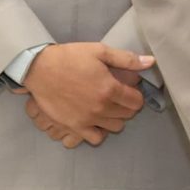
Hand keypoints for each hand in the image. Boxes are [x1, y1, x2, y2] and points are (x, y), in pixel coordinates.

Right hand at [20, 42, 152, 146]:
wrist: (39, 69)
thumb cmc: (69, 58)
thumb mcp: (99, 51)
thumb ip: (126, 59)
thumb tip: (150, 62)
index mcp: (110, 89)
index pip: (136, 101)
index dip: (135, 94)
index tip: (128, 89)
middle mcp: (101, 108)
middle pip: (127, 115)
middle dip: (126, 105)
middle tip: (116, 96)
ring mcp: (88, 120)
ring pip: (115, 127)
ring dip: (115, 118)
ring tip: (106, 107)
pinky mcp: (75, 127)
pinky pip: (95, 138)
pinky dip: (99, 131)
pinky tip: (95, 120)